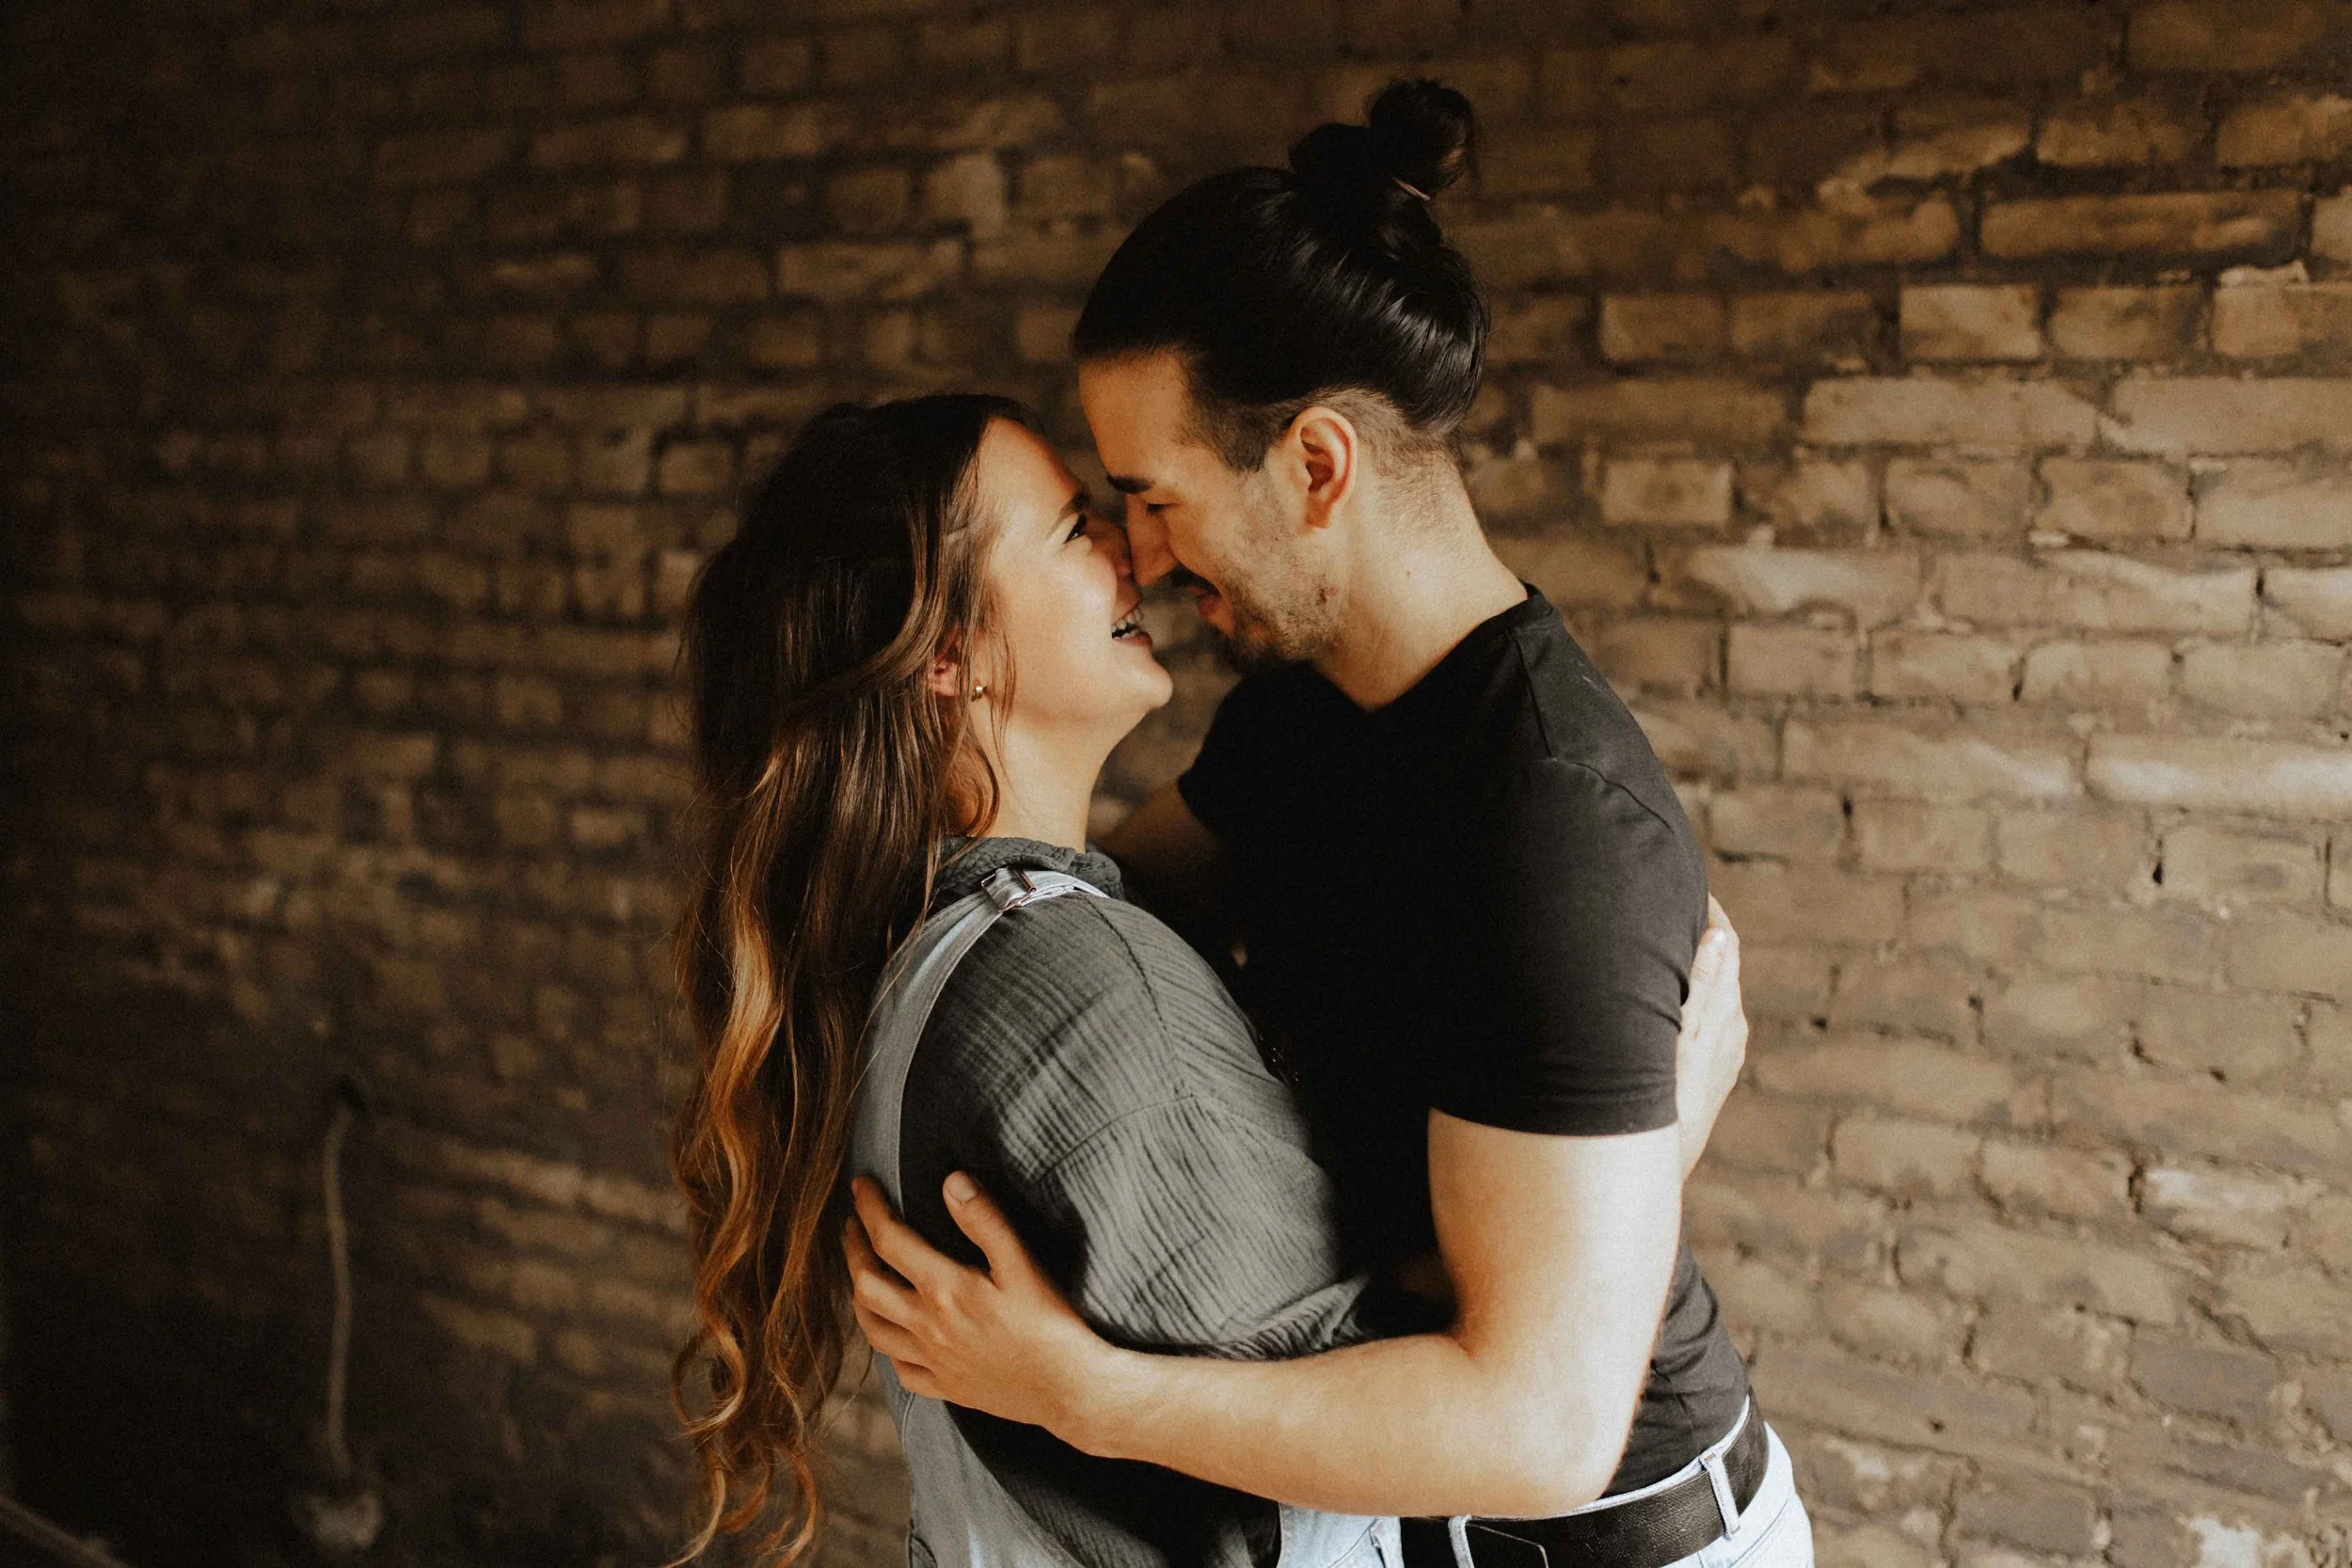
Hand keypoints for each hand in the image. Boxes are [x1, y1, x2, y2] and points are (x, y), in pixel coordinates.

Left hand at [843, 1174, 1116, 1435]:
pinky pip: (900, 1370)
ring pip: (873, 1329)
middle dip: (852, 1249)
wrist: (1069, 1389)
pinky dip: (889, 1348)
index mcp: (945, 1290)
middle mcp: (928, 1327)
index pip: (889, 1240)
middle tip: (852, 1226)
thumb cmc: (1051, 1323)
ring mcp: (933, 1361)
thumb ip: (984, 1221)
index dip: (869, 1208)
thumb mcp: (1022, 1264)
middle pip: (867, 1285)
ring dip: (859, 1297)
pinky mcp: (947, 1387)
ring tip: (862, 1274)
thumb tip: (951, 1182)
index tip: (860, 1185)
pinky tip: (897, 1335)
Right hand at [1673, 896, 1746, 1177]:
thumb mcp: (1682, 1036)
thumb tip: (1721, 935)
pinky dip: (1687, 1000)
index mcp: (1725, 1013)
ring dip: (1693, 969)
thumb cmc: (1665, 1102)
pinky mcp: (1706, 1074)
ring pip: (1710, 995)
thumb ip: (1703, 985)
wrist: (1656, 1167)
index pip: (1725, 945)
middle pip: (1719, 967)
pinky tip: (1664, 1003)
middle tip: (1668, 907)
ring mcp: (1719, 1054)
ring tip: (1662, 946)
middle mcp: (1730, 1030)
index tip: (1690, 885)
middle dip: (1699, 936)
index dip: (1710, 913)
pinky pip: (1700, 1021)